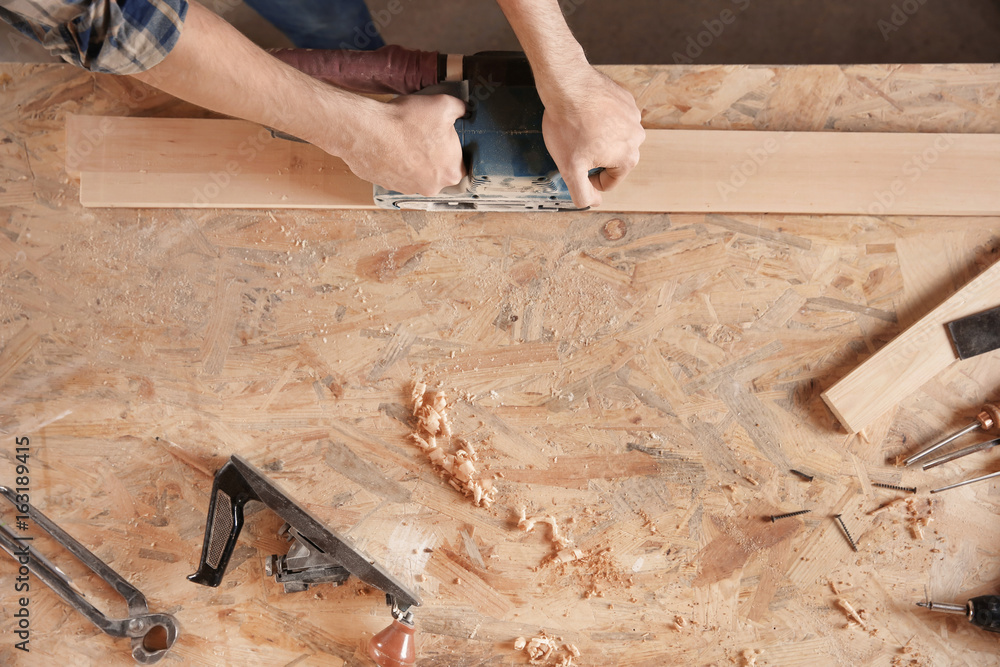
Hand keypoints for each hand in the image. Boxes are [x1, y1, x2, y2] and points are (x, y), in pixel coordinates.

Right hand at [339, 94, 466, 195]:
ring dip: (413, 159)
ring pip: (417, 172)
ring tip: (405, 138)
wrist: (367, 131)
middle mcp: (432, 186)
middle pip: (438, 169)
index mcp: (452, 172)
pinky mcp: (387, 185)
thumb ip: (460, 109)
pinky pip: (397, 173)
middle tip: (423, 134)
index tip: (444, 135)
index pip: (460, 162)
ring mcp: (408, 188)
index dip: (453, 146)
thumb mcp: (443, 104)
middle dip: (433, 154)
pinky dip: (396, 161)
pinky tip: (392, 145)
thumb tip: (462, 109)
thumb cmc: (407, 122)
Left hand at [538, 67, 644, 207]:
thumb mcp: (570, 169)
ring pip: (615, 138)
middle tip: (575, 146)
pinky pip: (615, 117)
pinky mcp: (626, 99)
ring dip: (599, 138)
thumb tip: (593, 203)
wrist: (568, 84)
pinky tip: (586, 115)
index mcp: (628, 158)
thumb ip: (582, 192)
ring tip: (580, 130)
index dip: (589, 180)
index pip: (610, 181)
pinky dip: (602, 120)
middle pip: (614, 159)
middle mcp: (637, 137)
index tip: (576, 168)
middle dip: (594, 157)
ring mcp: (634, 115)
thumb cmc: (569, 126)